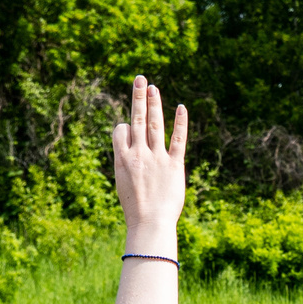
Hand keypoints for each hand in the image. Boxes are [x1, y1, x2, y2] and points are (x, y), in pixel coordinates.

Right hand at [113, 75, 187, 251]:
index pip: (121, 130)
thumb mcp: (123, 182)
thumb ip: (127, 162)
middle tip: (140, 79)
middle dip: (138, 97)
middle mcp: (138, 154)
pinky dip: (180, 123)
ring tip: (154, 87)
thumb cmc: (136, 208)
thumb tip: (131, 147)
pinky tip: (181, 108)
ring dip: (155, 104)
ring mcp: (156, 158)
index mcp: (122, 159)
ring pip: (155, 125)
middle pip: (138, 119)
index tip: (128, 129)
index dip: (125, 127)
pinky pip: (178, 139)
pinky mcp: (174, 165)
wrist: (149, 224)